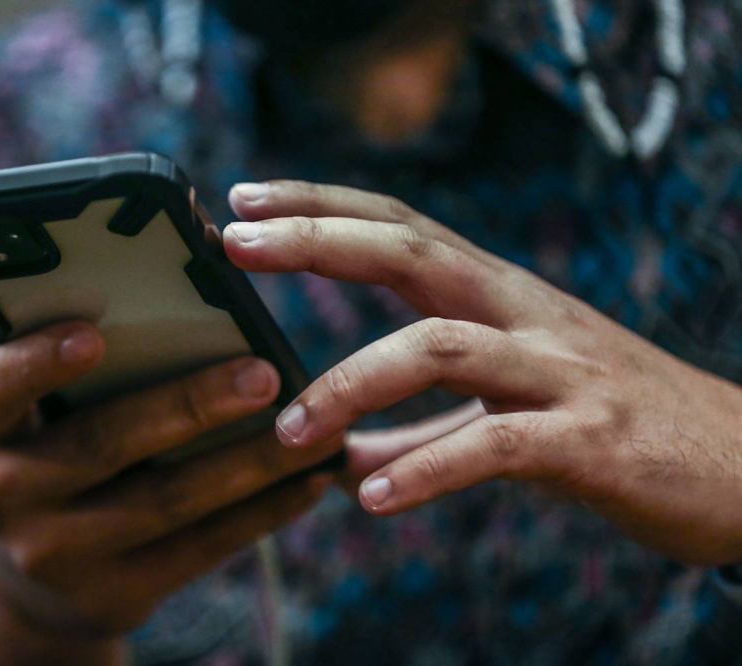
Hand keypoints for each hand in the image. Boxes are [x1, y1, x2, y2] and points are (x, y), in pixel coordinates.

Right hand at [0, 322, 337, 640]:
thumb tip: (196, 269)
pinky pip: (200, 548)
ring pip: (169, 500)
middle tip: (264, 375)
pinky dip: (263, 510)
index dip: (36, 364)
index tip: (91, 336)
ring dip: (252, 464)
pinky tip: (309, 479)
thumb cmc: (50, 447)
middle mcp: (3, 493)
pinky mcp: (113, 593)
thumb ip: (84, 354)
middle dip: (190, 407)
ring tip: (318, 429)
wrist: (33, 571)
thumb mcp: (38, 406)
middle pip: (105, 444)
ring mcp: (55, 553)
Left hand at [224, 180, 741, 566]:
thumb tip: (341, 461)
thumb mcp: (506, 414)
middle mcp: (523, 313)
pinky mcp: (589, 437)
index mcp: (498, 297)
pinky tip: (371, 499)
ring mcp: (558, 370)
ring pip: (440, 344)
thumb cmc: (610, 424)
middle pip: (410, 248)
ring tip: (290, 431)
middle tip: (237, 242)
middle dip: (319, 238)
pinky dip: (426, 469)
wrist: (739, 463)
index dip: (323, 204)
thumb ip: (422, 434)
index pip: (400, 225)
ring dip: (352, 382)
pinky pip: (493, 443)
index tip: (247, 200)